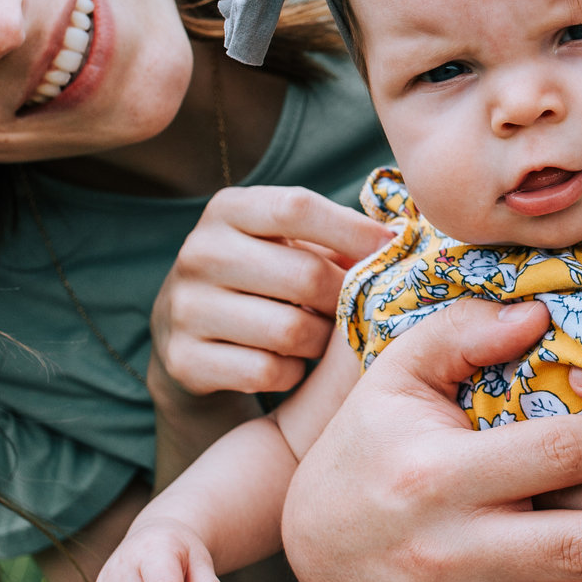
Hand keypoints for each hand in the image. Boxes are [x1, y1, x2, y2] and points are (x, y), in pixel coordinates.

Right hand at [153, 186, 389, 398]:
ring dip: (319, 341)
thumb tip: (398, 241)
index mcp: (228, 210)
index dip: (352, 230)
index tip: (389, 249)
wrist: (185, 331)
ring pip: (290, 332)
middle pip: (305, 275)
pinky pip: (266, 372)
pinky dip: (290, 373)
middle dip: (342, 299)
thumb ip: (333, 235)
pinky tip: (287, 363)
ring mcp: (185, 307)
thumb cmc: (261, 276)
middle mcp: (199, 252)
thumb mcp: (283, 242)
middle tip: (352, 310)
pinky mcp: (183, 359)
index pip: (298, 207)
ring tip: (320, 336)